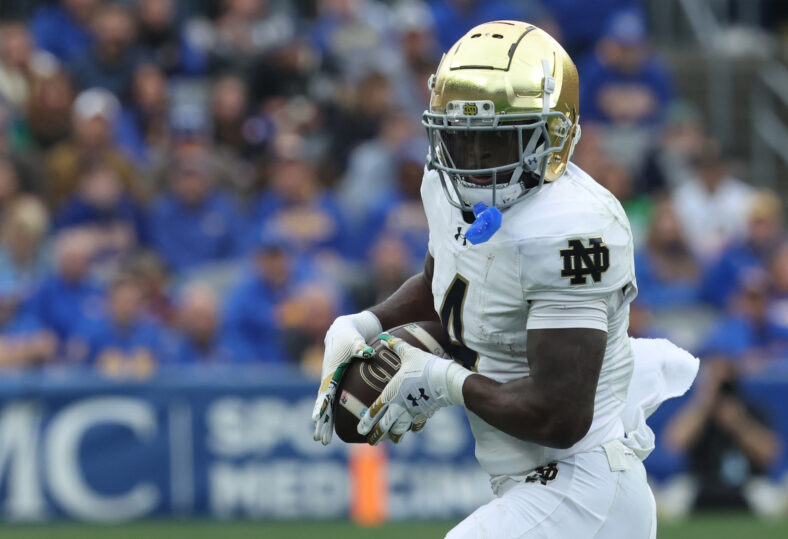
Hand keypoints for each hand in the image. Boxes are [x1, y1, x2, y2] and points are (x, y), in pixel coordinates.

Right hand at [311, 311, 381, 444]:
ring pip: (327, 406)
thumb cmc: (349, 336)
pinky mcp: (336, 384)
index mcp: (330, 372)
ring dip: (324, 423)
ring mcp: (331, 383)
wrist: (343, 331)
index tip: (316, 418)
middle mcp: (327, 379)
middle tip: (320, 439)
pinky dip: (331, 416)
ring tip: (323, 440)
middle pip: (323, 404)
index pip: (324, 391)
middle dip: (321, 421)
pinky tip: (332, 430)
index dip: (321, 405)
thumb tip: (368, 353)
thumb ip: (360, 347)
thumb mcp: (355, 339)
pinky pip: (333, 403)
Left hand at [357, 333, 470, 444]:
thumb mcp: (410, 353)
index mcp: (392, 393)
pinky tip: (413, 429)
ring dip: (395, 435)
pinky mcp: (426, 414)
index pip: (375, 411)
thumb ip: (396, 346)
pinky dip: (414, 428)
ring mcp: (413, 412)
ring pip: (400, 429)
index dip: (367, 421)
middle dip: (377, 434)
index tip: (360, 429)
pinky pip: (418, 424)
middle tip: (371, 441)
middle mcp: (400, 406)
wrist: (447, 380)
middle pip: (385, 425)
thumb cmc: (425, 365)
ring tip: (392, 440)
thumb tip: (384, 336)